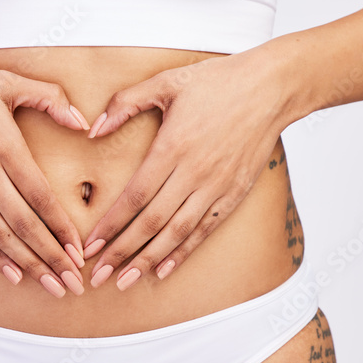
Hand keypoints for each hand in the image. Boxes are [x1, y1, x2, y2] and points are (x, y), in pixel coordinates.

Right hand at [0, 51, 91, 297]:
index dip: (62, 228)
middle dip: (52, 258)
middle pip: (24, 225)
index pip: (40, 197)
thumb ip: (50, 98)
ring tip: (52, 286)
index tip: (80, 251)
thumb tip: (83, 122)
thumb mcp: (7, 81)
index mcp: (4, 146)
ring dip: (28, 265)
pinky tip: (14, 274)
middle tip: (74, 284)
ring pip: (0, 236)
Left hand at [81, 47, 299, 289]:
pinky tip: (164, 270)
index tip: (89, 246)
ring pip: (177, 233)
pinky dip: (184, 252)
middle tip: (96, 275)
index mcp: (173, 147)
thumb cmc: (218, 81)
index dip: (110, 225)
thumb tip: (92, 130)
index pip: (134, 196)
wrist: (273, 88)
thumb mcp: (166, 81)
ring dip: (148, 260)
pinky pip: (205, 230)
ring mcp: (217, 186)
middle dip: (121, 252)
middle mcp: (194, 172)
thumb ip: (125, 103)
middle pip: (151, 222)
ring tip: (124, 281)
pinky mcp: (234, 194)